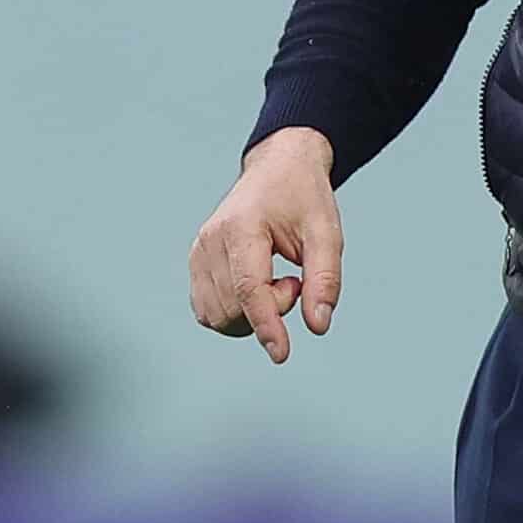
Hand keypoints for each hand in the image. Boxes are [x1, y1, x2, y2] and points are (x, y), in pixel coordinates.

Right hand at [187, 127, 341, 364]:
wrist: (279, 169)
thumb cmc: (303, 198)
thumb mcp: (327, 232)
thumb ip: (325, 279)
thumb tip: (318, 326)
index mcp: (242, 226)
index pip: (248, 289)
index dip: (266, 325)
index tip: (281, 354)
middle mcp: (211, 239)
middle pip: (233, 307)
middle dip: (271, 310)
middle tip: (294, 280)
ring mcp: (198, 251)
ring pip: (216, 316)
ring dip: (252, 314)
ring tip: (277, 279)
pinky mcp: (195, 261)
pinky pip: (208, 310)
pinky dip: (235, 312)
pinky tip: (258, 287)